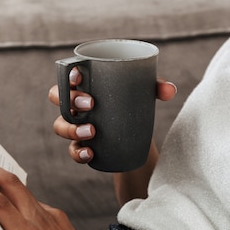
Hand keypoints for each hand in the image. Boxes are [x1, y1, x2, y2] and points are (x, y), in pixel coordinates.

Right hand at [48, 68, 176, 164]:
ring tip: (92, 132)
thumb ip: (157, 87)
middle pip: (59, 98)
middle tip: (91, 104)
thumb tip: (170, 90)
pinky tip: (90, 153)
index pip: (68, 76)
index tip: (79, 76)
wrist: (137, 135)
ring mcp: (76, 125)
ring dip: (72, 128)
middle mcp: (75, 104)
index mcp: (86, 84)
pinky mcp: (82, 145)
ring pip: (60, 125)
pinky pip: (72, 150)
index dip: (68, 75)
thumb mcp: (146, 94)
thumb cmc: (134, 103)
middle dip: (70, 100)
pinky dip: (78, 153)